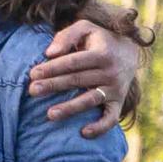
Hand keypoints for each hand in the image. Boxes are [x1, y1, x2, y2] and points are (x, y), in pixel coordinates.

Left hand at [28, 20, 143, 136]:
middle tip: (32, 91)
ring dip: (71, 108)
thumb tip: (49, 53)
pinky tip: (84, 133)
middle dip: (54, 85)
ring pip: (91, 100)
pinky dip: (100, 127)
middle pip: (78, 80)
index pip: (73, 62)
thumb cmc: (98, 39)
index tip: (33, 74)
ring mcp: (115, 89)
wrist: (129, 51)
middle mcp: (110, 72)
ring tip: (50, 114)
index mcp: (101, 53)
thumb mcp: (86, 28)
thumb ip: (67, 36)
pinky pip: (111, 118)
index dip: (53, 68)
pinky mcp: (118, 102)